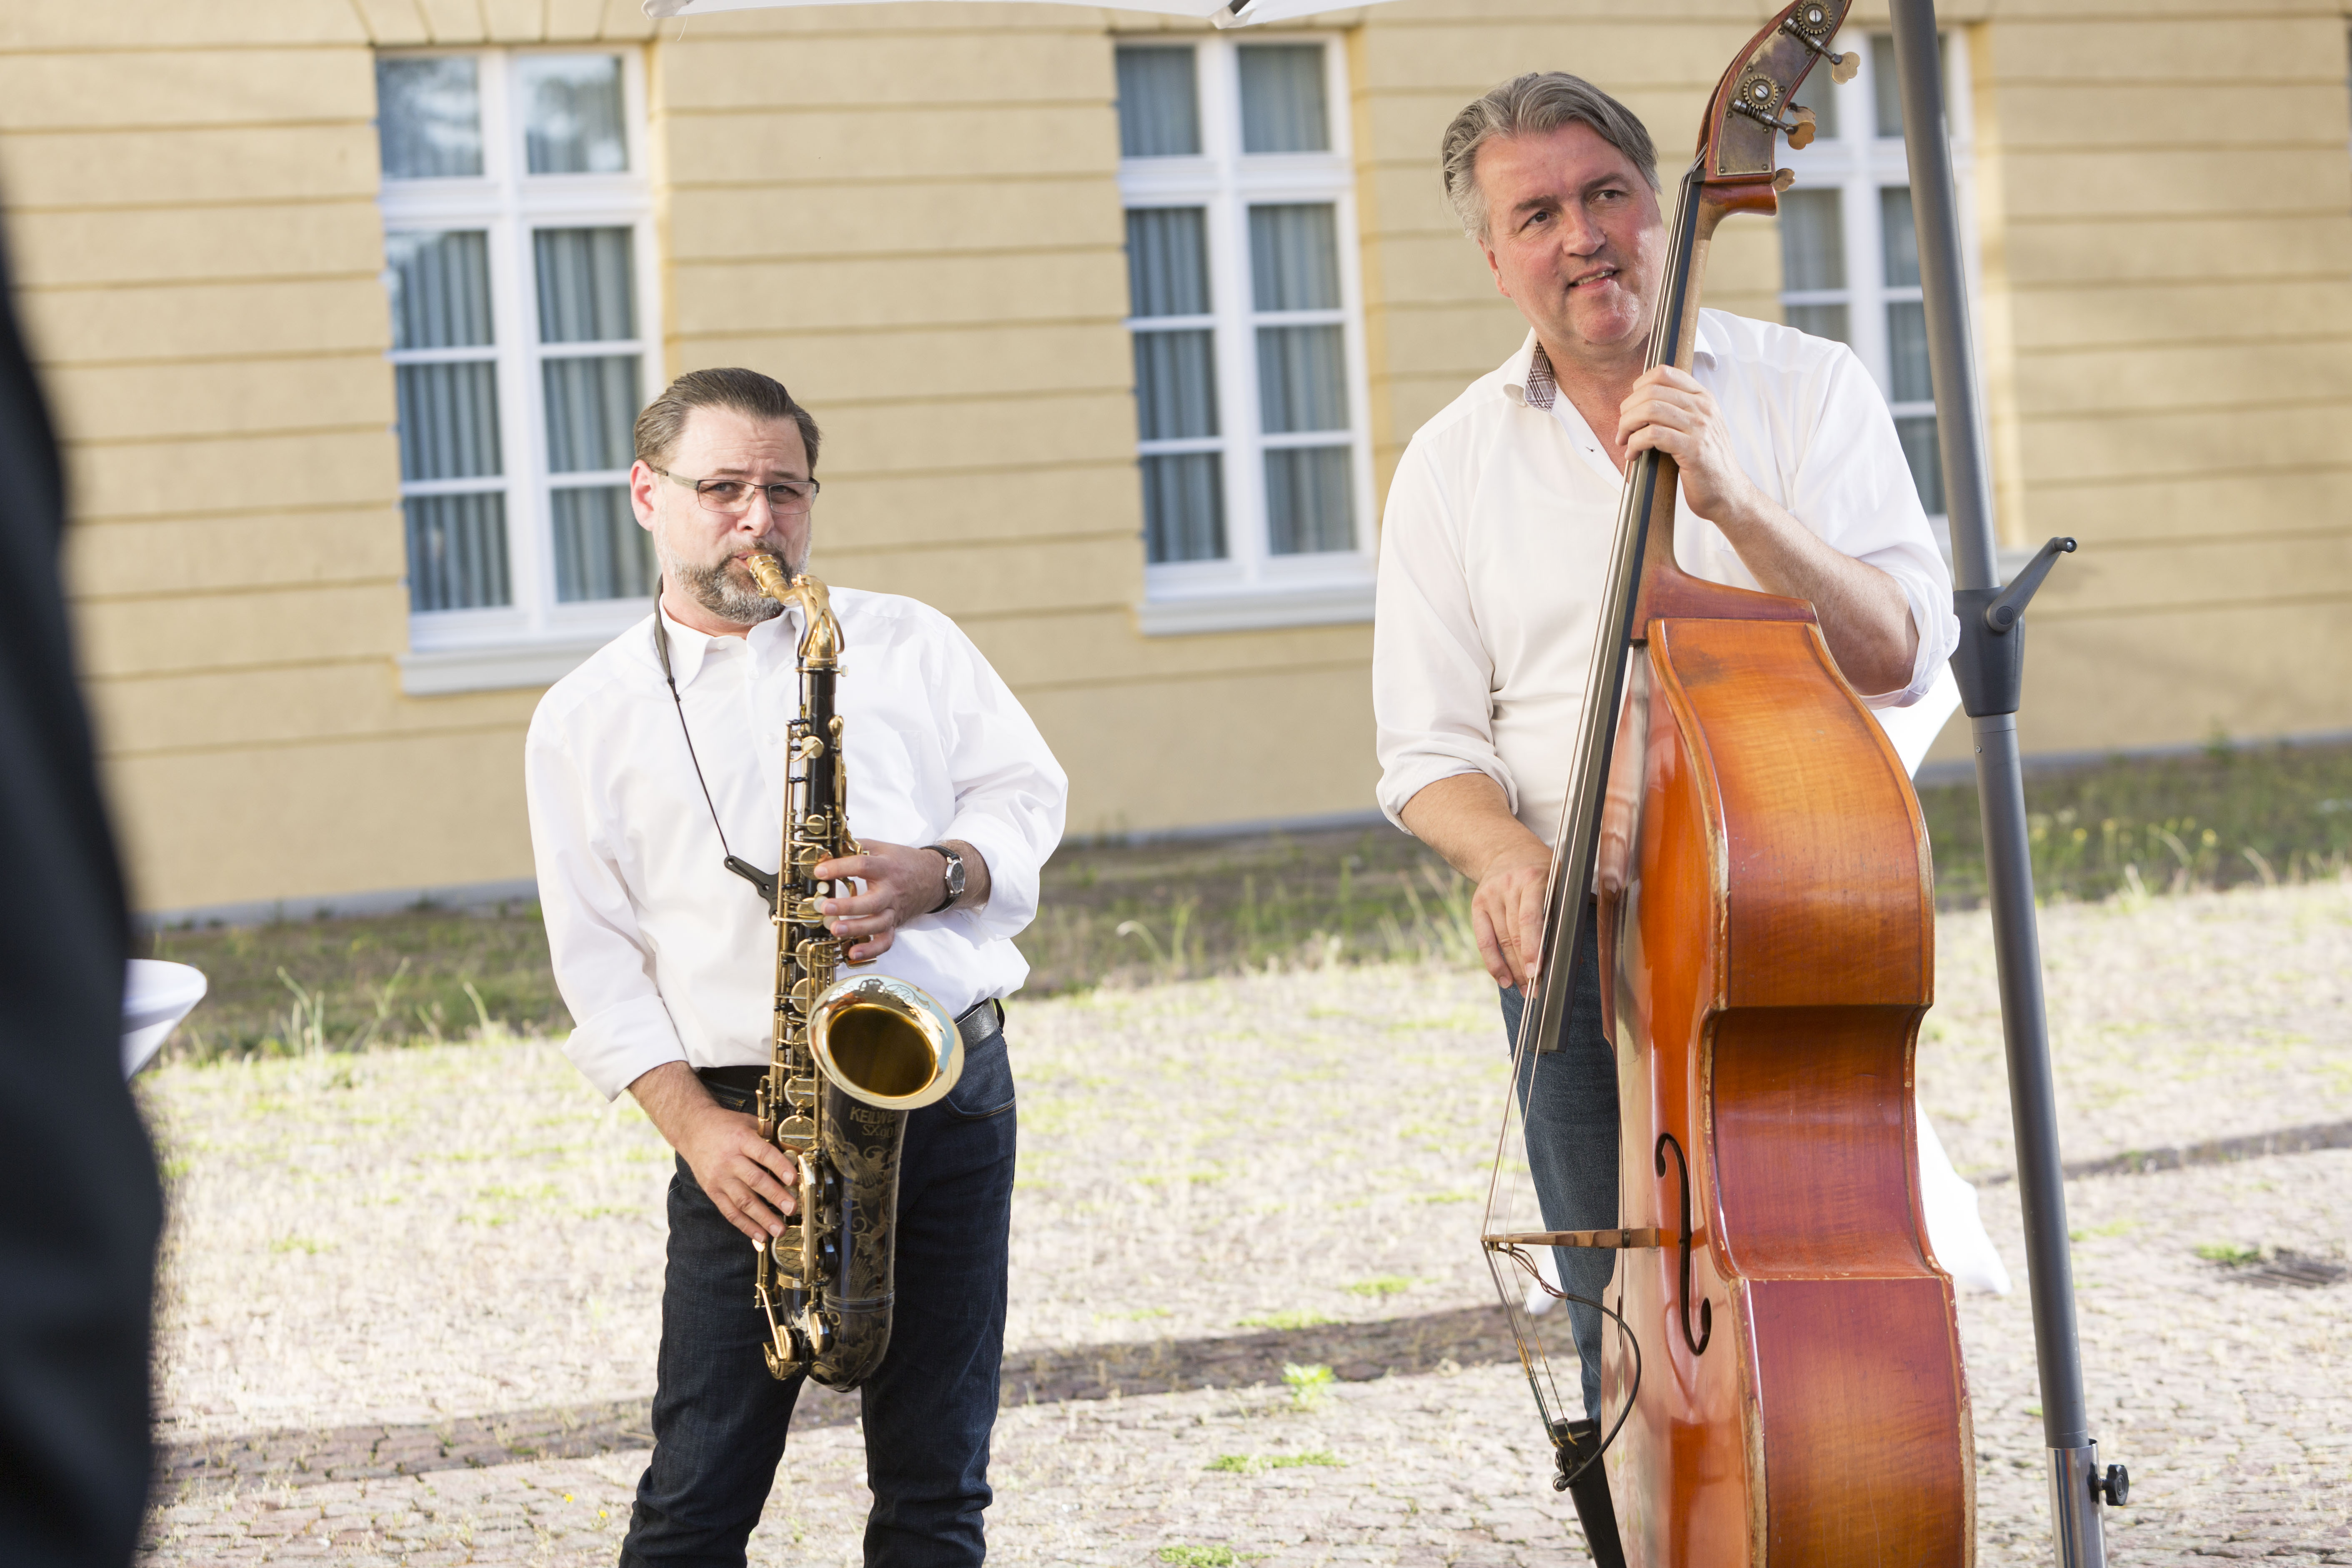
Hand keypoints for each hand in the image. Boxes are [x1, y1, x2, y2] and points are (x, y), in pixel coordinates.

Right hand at [628, 1062, 801, 1243]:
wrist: (692, 1130)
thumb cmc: (725, 1126)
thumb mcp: (747, 1121)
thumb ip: (769, 1134)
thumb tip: (795, 1148)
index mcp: (741, 1139)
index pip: (763, 1153)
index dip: (779, 1166)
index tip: (793, 1179)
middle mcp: (729, 1160)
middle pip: (754, 1180)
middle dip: (775, 1196)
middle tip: (792, 1208)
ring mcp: (720, 1178)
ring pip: (743, 1201)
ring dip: (763, 1218)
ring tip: (779, 1230)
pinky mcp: (712, 1191)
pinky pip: (729, 1211)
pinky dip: (745, 1225)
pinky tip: (759, 1235)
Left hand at [812, 839, 947, 961]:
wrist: (933, 878)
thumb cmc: (902, 862)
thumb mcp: (882, 848)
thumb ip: (856, 847)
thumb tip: (827, 848)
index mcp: (886, 868)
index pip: (863, 866)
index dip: (840, 868)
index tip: (820, 871)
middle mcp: (891, 891)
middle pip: (871, 902)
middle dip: (848, 906)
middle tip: (826, 907)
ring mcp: (894, 910)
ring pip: (878, 924)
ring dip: (856, 929)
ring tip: (835, 930)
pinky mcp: (895, 925)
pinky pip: (885, 941)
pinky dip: (870, 950)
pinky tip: (852, 953)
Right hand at [1472, 842, 1554, 992]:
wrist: (1507, 850)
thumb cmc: (1543, 873)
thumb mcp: (1558, 883)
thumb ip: (1563, 914)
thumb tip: (1571, 956)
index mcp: (1534, 879)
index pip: (1530, 919)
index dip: (1533, 947)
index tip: (1538, 972)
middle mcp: (1509, 886)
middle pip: (1515, 934)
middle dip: (1526, 966)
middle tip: (1536, 990)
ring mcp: (1490, 895)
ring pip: (1501, 940)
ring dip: (1513, 969)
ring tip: (1524, 990)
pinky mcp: (1478, 904)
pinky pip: (1484, 940)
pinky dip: (1493, 963)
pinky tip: (1503, 979)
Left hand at [1617, 365, 1761, 528]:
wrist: (1728, 492)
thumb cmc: (1707, 462)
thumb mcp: (1698, 426)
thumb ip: (1678, 409)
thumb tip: (1642, 402)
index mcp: (1703, 397)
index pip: (1664, 373)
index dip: (1639, 387)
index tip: (1631, 407)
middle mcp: (1703, 408)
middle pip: (1651, 391)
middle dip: (1628, 410)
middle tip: (1623, 428)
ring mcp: (1700, 427)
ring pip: (1650, 410)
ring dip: (1628, 426)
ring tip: (1624, 441)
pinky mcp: (1693, 449)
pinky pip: (1653, 435)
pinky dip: (1635, 444)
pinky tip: (1633, 454)